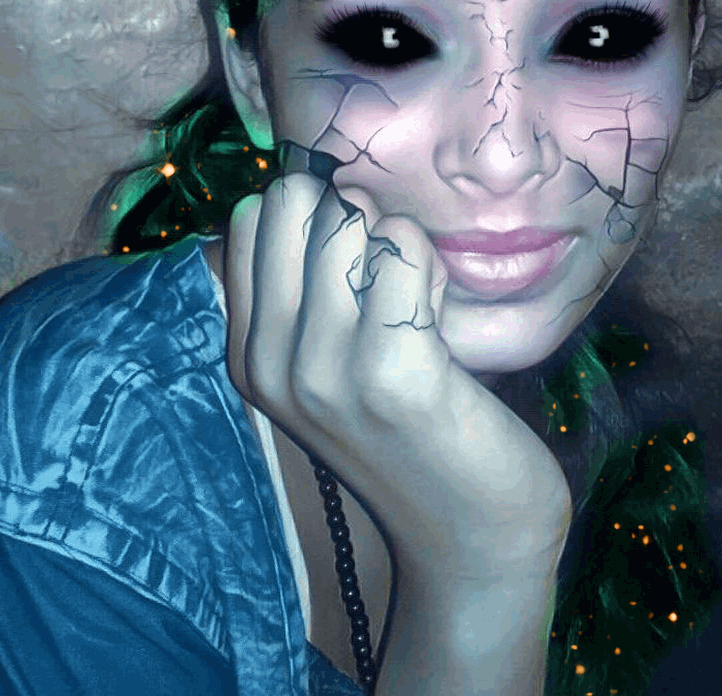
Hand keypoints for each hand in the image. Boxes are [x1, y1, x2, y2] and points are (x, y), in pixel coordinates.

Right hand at [221, 170, 572, 583]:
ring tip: (416, 307)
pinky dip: (430, 265)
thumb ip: (304, 288)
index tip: (352, 275)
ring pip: (352, 218)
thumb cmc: (414, 425)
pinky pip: (402, 248)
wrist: (473, 534)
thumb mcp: (332, 362)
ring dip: (400, 244)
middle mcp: (270, 362)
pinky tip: (440, 322)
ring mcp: (324, 369)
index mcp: (249, 355)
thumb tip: (299, 187)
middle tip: (389, 285)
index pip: (252, 217)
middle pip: (296, 203)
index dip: (316, 217)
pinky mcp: (391, 371)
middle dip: (355, 218)